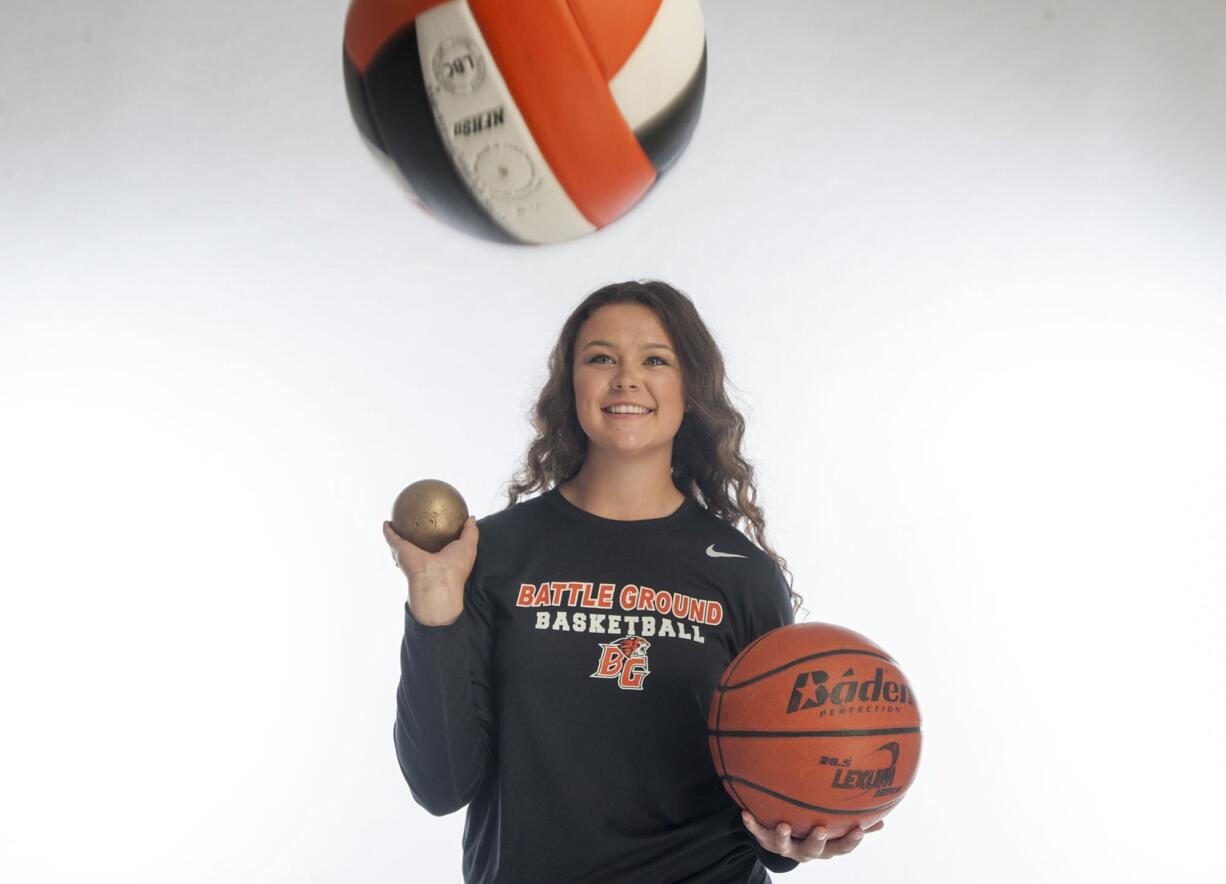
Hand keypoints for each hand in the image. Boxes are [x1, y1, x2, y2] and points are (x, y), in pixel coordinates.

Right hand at [383, 516, 478, 625]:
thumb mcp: (469, 546)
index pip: (437, 547)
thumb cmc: (455, 567)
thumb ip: (470, 531)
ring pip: (402, 543)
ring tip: (398, 520)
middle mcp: (423, 558)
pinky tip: (387, 522)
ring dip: (399, 533)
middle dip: (416, 536)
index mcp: (439, 558)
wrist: (436, 581)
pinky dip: (388, 531)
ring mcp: (410, 555)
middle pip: (418, 545)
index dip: (437, 536)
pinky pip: (391, 538)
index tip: (438, 523)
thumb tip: (470, 518)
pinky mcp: (399, 551)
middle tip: (417, 521)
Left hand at [741, 812, 883, 861]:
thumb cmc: (815, 828)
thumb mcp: (835, 829)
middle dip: (816, 841)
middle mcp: (805, 850)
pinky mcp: (766, 839)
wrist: (782, 838)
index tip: (859, 829)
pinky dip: (751, 824)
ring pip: (783, 846)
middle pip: (813, 850)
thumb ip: (856, 823)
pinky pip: (758, 832)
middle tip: (820, 829)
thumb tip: (883, 819)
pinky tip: (745, 813)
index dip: (850, 841)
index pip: (841, 847)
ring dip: (782, 836)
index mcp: (824, 847)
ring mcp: (785, 846)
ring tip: (783, 825)